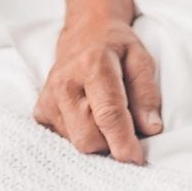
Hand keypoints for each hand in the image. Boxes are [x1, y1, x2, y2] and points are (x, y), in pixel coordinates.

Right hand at [34, 18, 161, 164]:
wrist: (84, 32)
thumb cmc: (117, 47)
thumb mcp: (142, 60)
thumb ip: (147, 94)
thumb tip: (150, 129)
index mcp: (93, 67)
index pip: (108, 114)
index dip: (123, 141)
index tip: (136, 158)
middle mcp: (65, 84)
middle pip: (88, 137)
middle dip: (112, 144)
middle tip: (129, 133)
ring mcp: (48, 99)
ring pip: (76, 142)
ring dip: (99, 140)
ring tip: (109, 118)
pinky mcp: (40, 111)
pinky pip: (65, 139)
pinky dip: (84, 135)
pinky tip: (92, 117)